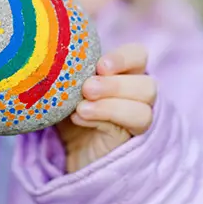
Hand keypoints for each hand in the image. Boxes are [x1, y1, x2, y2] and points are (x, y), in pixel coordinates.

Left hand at [57, 44, 155, 172]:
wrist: (64, 148)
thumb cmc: (68, 108)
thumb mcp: (66, 85)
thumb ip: (71, 70)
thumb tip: (54, 54)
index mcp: (124, 73)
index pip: (138, 56)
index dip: (124, 58)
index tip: (100, 66)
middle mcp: (137, 96)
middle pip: (148, 85)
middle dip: (116, 85)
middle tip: (87, 88)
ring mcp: (135, 121)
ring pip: (143, 110)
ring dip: (111, 105)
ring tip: (81, 107)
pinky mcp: (128, 141)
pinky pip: (126, 129)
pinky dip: (101, 119)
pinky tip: (78, 118)